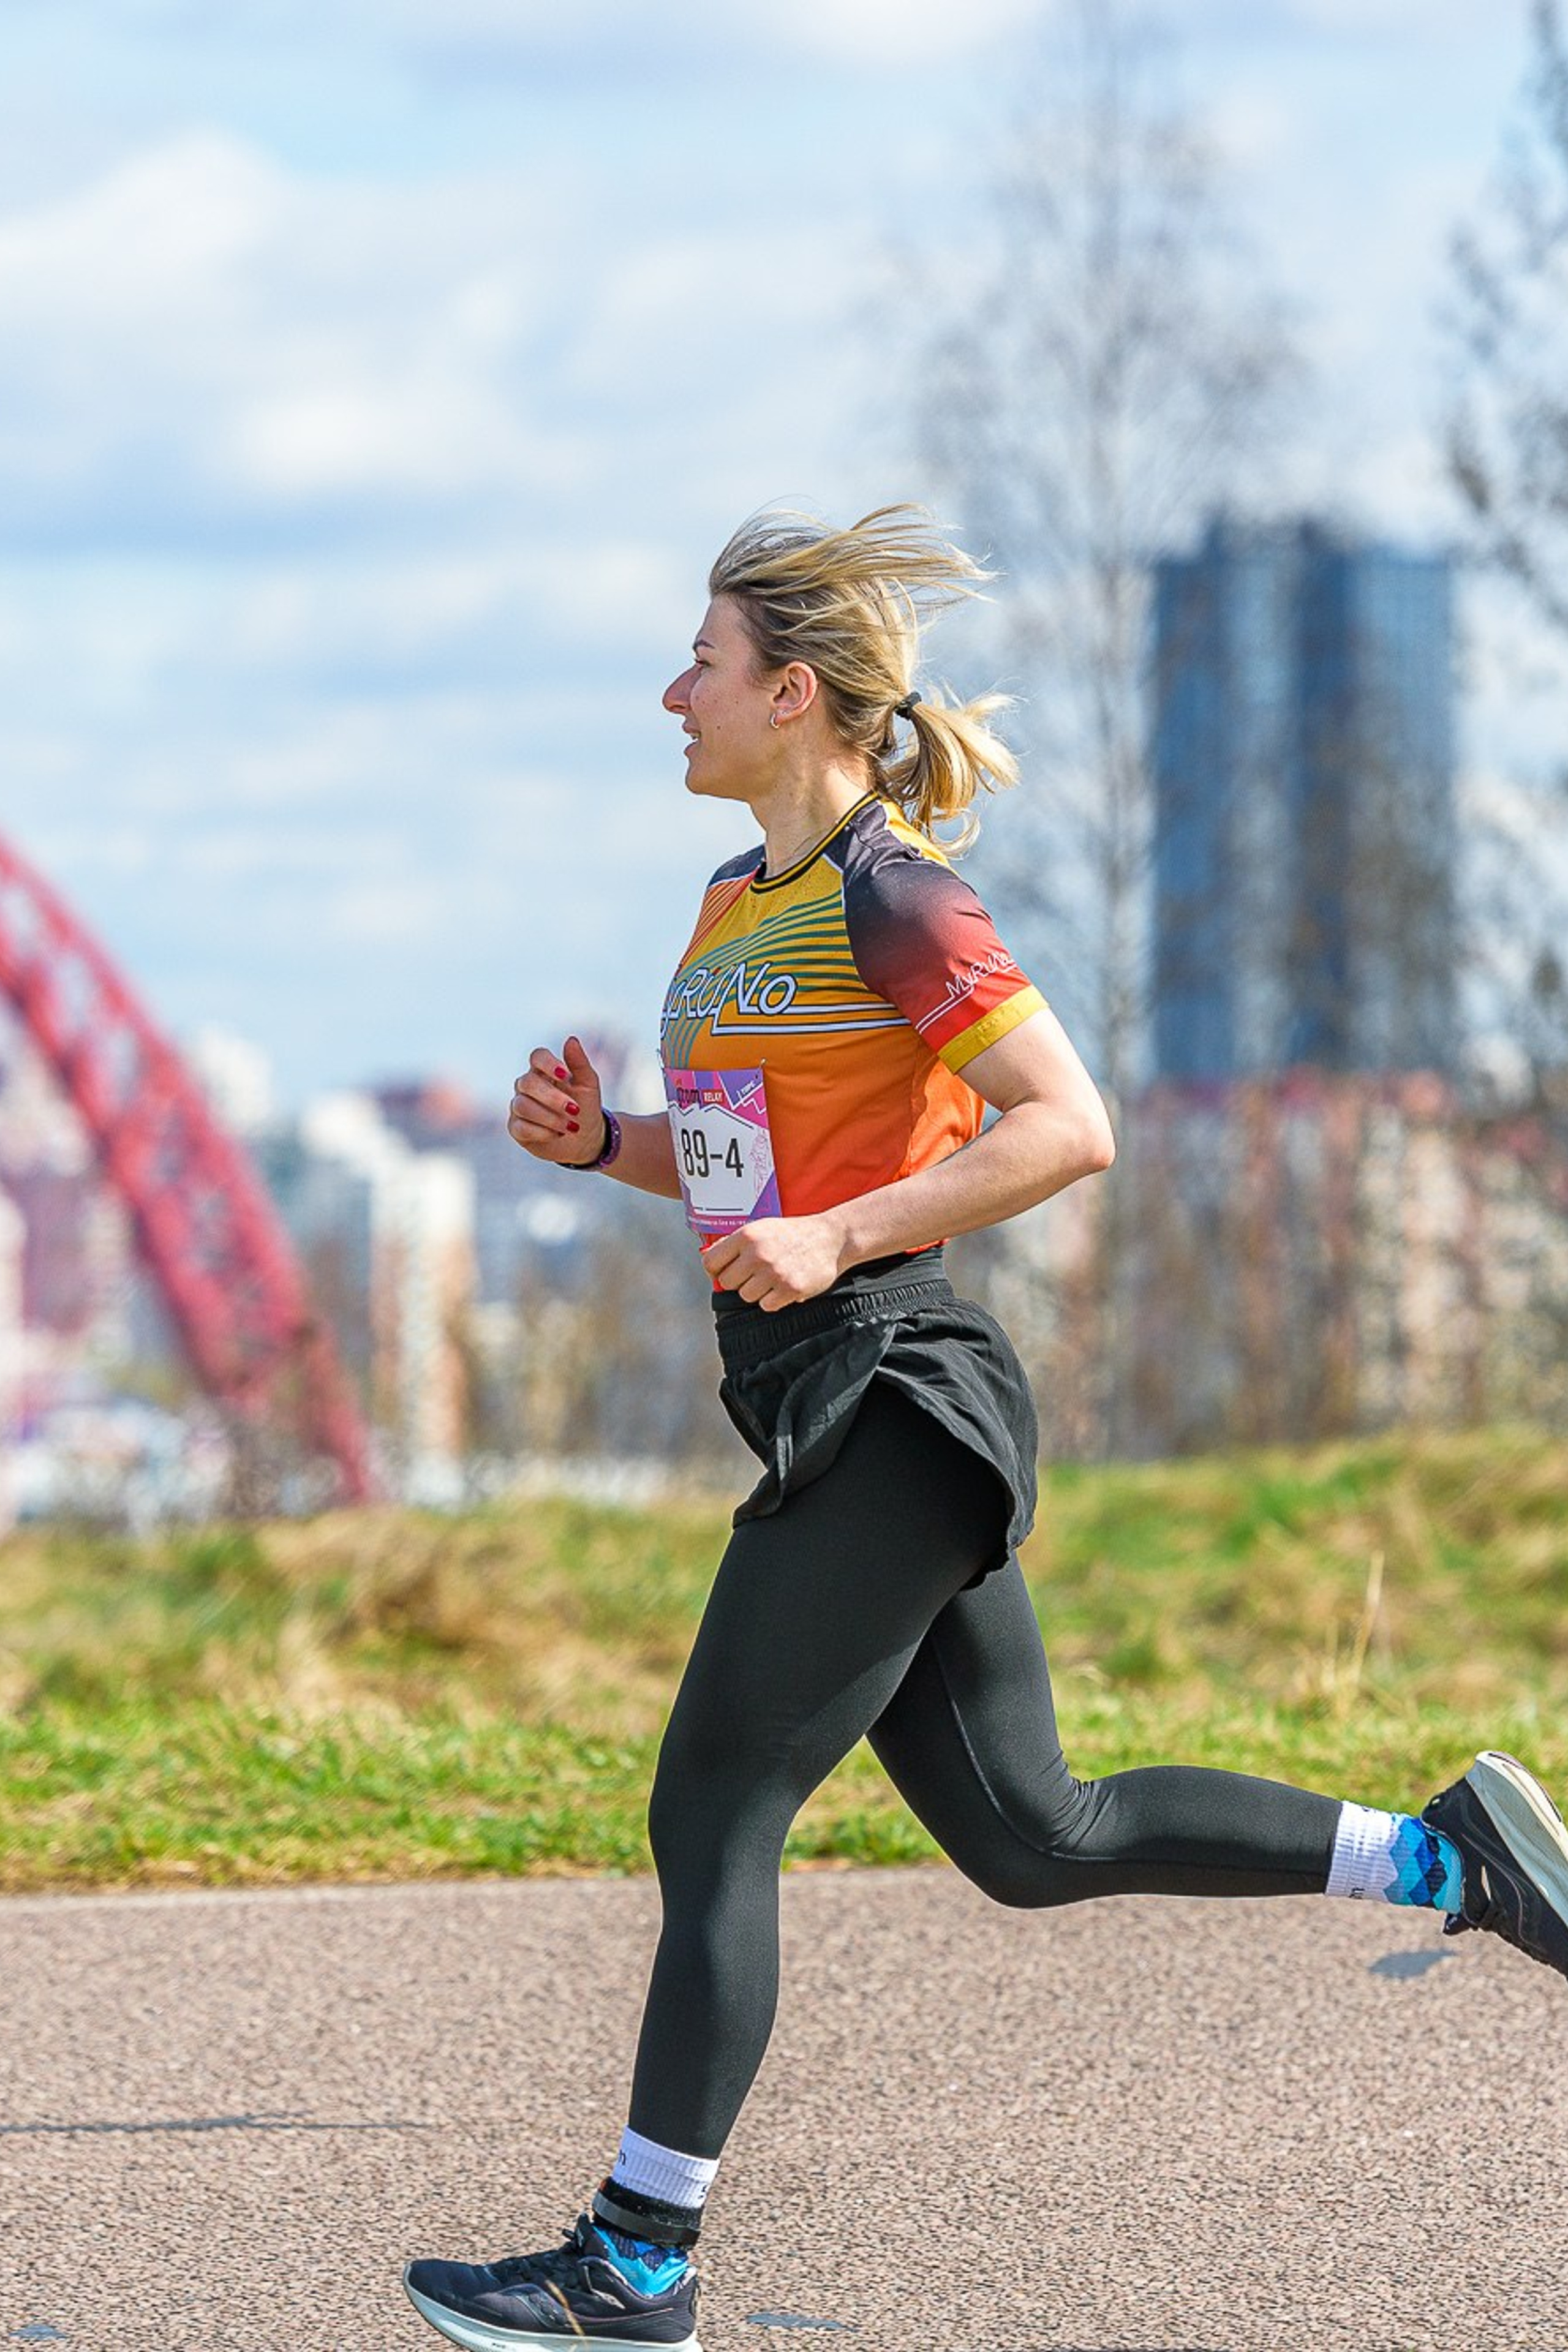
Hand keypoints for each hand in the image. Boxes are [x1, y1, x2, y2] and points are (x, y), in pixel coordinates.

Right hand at [508, 1034, 604, 1165]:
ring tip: (572, 1127)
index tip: (565, 1074)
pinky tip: (558, 1134)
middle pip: (528, 1082)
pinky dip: (542, 1132)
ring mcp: (519, 1106)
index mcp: (544, 1071)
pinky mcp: (516, 1128)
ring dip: (550, 1117)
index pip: (537, 1056)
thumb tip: (571, 1039)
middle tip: (575, 1109)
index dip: (547, 1063)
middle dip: (552, 1097)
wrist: (586, 1138)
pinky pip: (521, 1127)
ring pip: (523, 1106)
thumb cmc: (586, 1107)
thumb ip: (580, 1063)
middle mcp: (527, 1086)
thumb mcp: (588, 1085)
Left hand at [700, 1214, 846, 1310]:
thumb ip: (737, 1243)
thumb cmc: (794, 1233)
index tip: (725, 1272)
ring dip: (758, 1291)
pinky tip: (784, 1286)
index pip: (710, 1262)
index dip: (715, 1270)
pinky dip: (774, 1300)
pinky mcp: (789, 1289)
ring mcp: (773, 1272)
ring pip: (746, 1296)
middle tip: (756, 1274)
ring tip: (773, 1278)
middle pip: (727, 1283)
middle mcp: (757, 1253)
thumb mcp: (763, 1228)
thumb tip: (709, 1259)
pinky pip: (766, 1305)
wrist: (832, 1237)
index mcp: (747, 1235)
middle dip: (739, 1281)